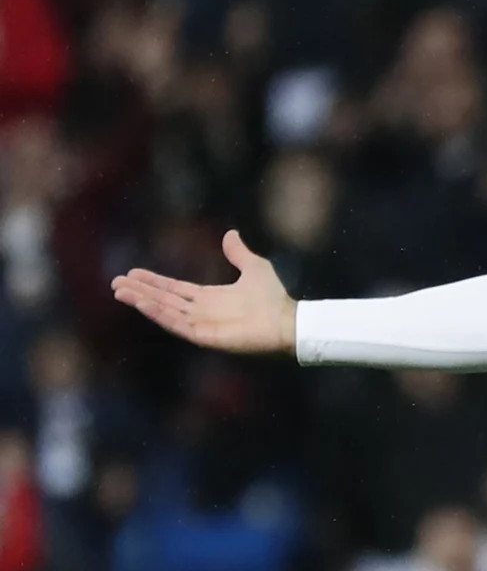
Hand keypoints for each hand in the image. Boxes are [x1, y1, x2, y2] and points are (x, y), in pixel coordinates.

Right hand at [111, 230, 296, 353]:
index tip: (132, 273)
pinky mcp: (204, 336)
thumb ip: (239, 253)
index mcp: (209, 298)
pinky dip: (158, 314)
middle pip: (163, 299)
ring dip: (142, 301)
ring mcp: (201, 324)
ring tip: (120, 292)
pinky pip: (176, 325)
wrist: (286, 320)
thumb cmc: (274, 298)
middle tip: (116, 282)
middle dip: (140, 291)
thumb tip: (230, 234)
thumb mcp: (254, 267)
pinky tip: (143, 304)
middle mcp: (201, 311)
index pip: (174, 289)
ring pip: (164, 311)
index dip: (153, 281)